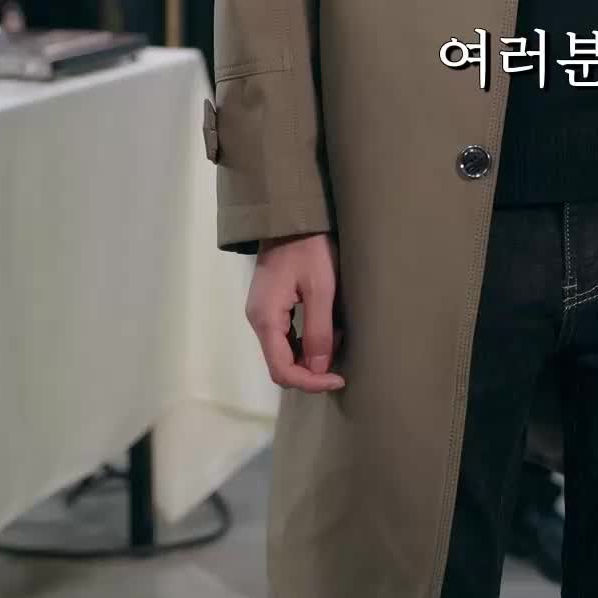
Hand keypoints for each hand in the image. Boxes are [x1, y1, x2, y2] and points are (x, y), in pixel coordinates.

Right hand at [247, 233, 345, 392]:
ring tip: (337, 338)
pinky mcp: (270, 305)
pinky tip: (327, 329)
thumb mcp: (321, 288)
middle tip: (340, 361)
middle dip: (312, 369)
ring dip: (311, 354)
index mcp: (265, 318)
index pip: (281, 370)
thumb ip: (319, 330)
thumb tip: (319, 370)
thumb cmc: (310, 248)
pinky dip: (306, 339)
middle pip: (280, 364)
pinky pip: (286, 335)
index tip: (338, 378)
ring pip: (284, 351)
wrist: (293, 215)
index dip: (310, 382)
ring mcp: (262, 312)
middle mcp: (257, 320)